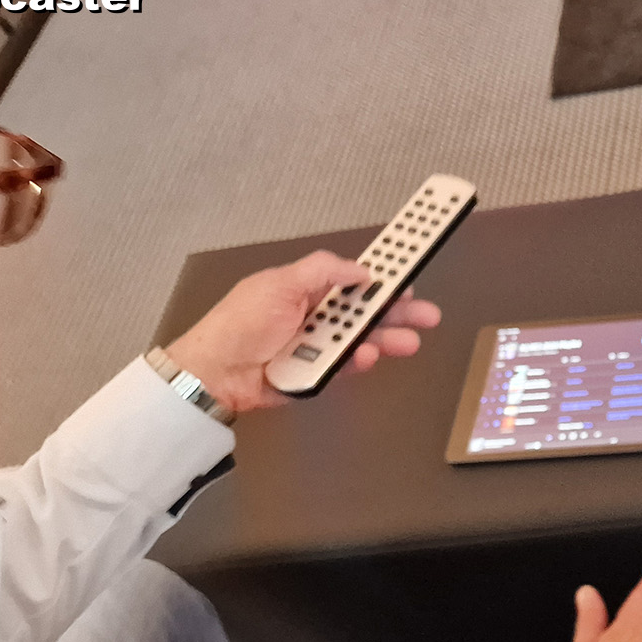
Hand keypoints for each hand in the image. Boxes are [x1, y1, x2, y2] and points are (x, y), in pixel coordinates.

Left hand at [165, 251, 441, 413]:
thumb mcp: (279, 284)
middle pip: (366, 311)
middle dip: (397, 311)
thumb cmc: (238, 324)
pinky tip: (367, 356)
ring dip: (386, 338)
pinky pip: (346, 367)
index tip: (409, 270)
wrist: (215, 372)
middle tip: (427, 313)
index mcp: (309, 288)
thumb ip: (322, 271)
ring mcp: (318, 345)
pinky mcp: (317, 373)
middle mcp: (317, 315)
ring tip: (409, 341)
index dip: (382, 274)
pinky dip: (358, 362)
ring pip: (362, 340)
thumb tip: (361, 268)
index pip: (354, 278)